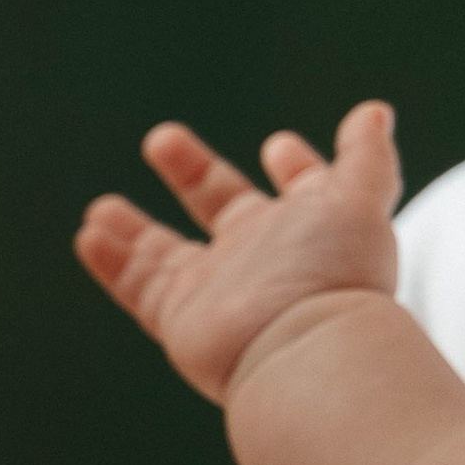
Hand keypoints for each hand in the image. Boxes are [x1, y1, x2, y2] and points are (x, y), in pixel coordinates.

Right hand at [76, 99, 402, 404]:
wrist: (302, 351)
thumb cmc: (336, 274)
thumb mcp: (359, 199)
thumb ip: (367, 156)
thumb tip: (375, 113)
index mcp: (310, 227)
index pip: (302, 190)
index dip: (295, 167)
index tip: (279, 147)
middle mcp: (263, 257)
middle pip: (222, 208)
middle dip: (195, 173)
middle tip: (163, 139)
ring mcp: (219, 289)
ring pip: (167, 253)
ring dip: (135, 229)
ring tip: (101, 207)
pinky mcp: (181, 317)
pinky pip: (138, 286)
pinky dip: (113, 263)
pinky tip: (90, 235)